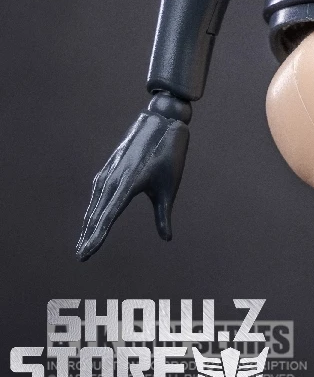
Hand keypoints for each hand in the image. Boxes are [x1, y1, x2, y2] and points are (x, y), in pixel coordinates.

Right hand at [76, 96, 189, 260]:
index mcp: (130, 182)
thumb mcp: (170, 186)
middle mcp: (116, 177)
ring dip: (88, 223)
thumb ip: (164, 214)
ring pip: (95, 202)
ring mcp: (111, 170)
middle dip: (89, 235)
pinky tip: (90, 219)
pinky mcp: (110, 166)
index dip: (97, 237)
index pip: (109, 216)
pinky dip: (93, 207)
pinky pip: (98, 191)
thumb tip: (167, 238)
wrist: (162, 121)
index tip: (86, 254)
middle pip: (97, 212)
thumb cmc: (169, 154)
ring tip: (83, 243)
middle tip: (81, 256)